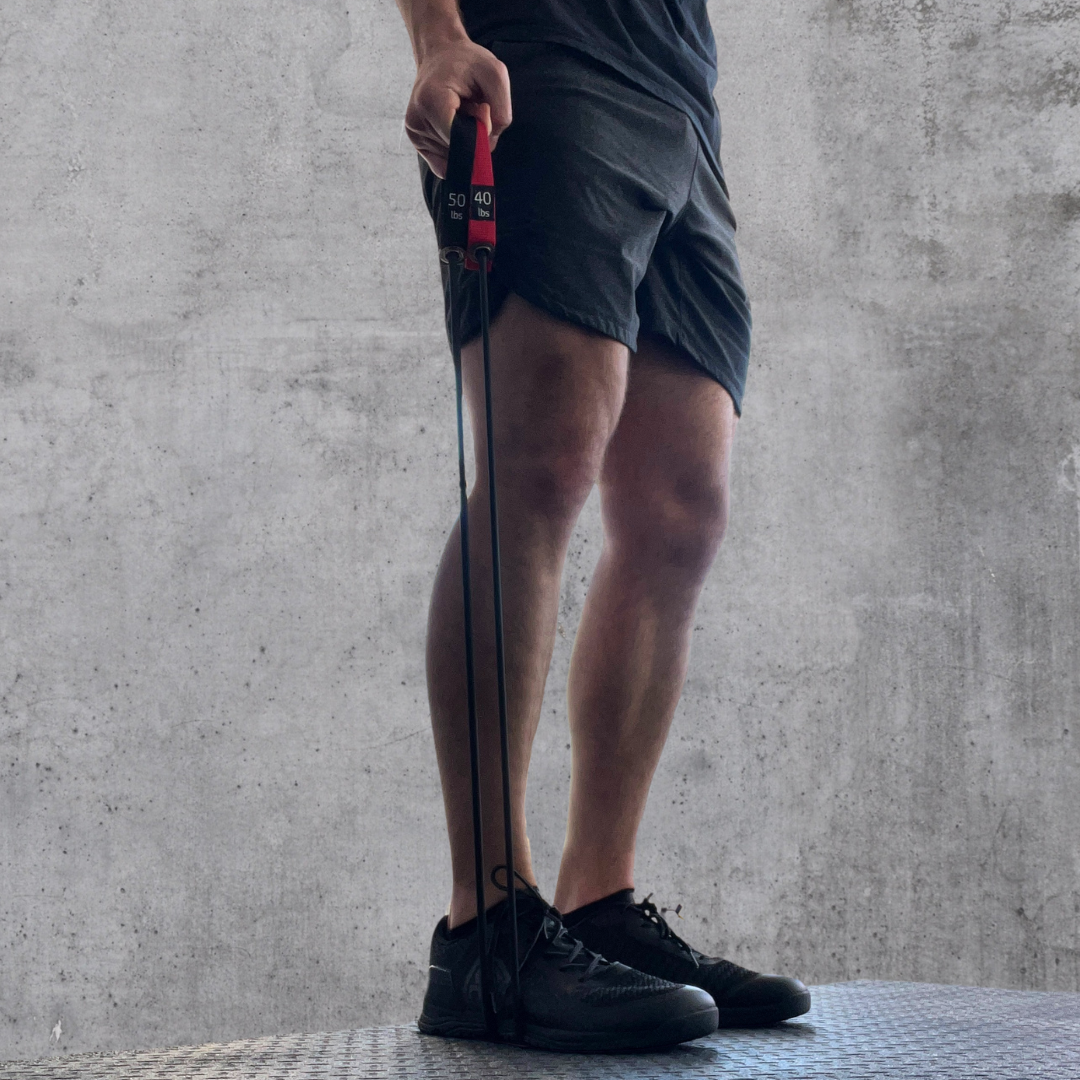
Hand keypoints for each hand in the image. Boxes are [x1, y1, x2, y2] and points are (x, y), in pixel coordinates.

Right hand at [405, 38, 511, 176]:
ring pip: (452, 157)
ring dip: (463, 139)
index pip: (459, 140)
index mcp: (432, 100)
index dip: (479, 132)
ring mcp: (414, 132)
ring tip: (459, 110)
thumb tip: (488, 146)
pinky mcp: (416, 140)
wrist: (441, 54)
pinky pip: (443, 161)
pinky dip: (455, 146)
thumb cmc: (468, 63)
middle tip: (470, 105)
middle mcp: (417, 119)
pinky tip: (452, 123)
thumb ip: (502, 111)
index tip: (481, 107)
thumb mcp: (495, 75)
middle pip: (457, 150)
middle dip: (472, 135)